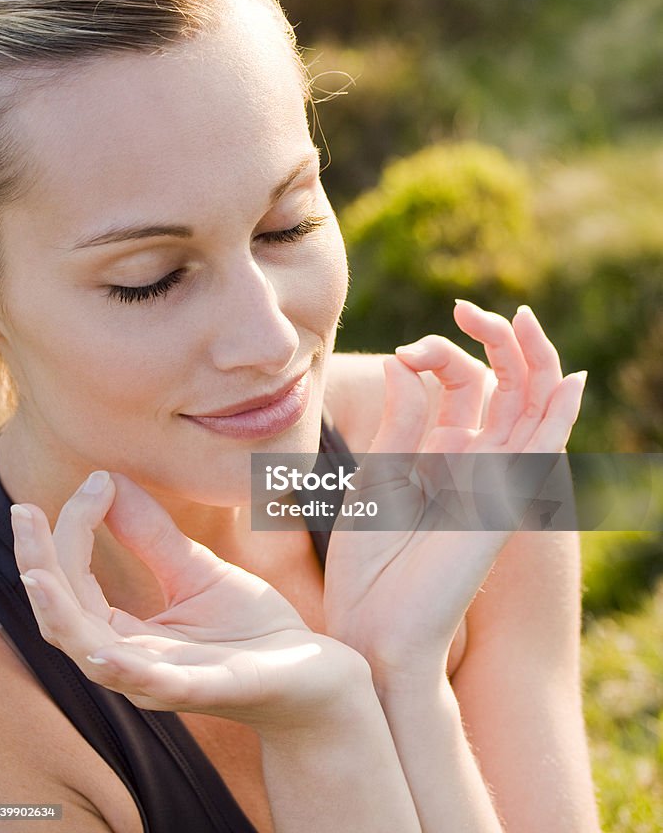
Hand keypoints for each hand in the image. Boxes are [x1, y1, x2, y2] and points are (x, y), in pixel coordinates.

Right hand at [11, 473, 367, 733]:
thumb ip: (151, 536)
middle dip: (40, 567)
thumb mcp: (196, 571)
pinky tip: (100, 649)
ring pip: (95, 656)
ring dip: (63, 615)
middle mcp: (135, 664)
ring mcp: (167, 683)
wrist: (315, 676)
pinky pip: (158, 687)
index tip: (92, 482)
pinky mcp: (209, 691)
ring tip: (37, 573)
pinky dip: (125, 671)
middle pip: (66, 620)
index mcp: (129, 636)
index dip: (71, 535)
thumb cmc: (252, 631)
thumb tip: (105, 481)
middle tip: (23, 513)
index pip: (76, 587)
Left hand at [323, 301, 585, 689]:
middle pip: (504, 387)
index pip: (460, 384)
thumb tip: (402, 360)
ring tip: (518, 318)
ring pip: (531, 407)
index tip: (404, 352)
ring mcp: (496, 481)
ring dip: (531, 360)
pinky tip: (568, 378)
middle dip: (495, 342)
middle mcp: (476, 462)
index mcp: (441, 454)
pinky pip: (545, 451)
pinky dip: (559, 415)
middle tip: (468, 309)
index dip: (439, 354)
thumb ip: (400, 420)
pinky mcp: (505, 502)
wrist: (373, 626)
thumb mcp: (377, 476)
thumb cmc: (367, 561)